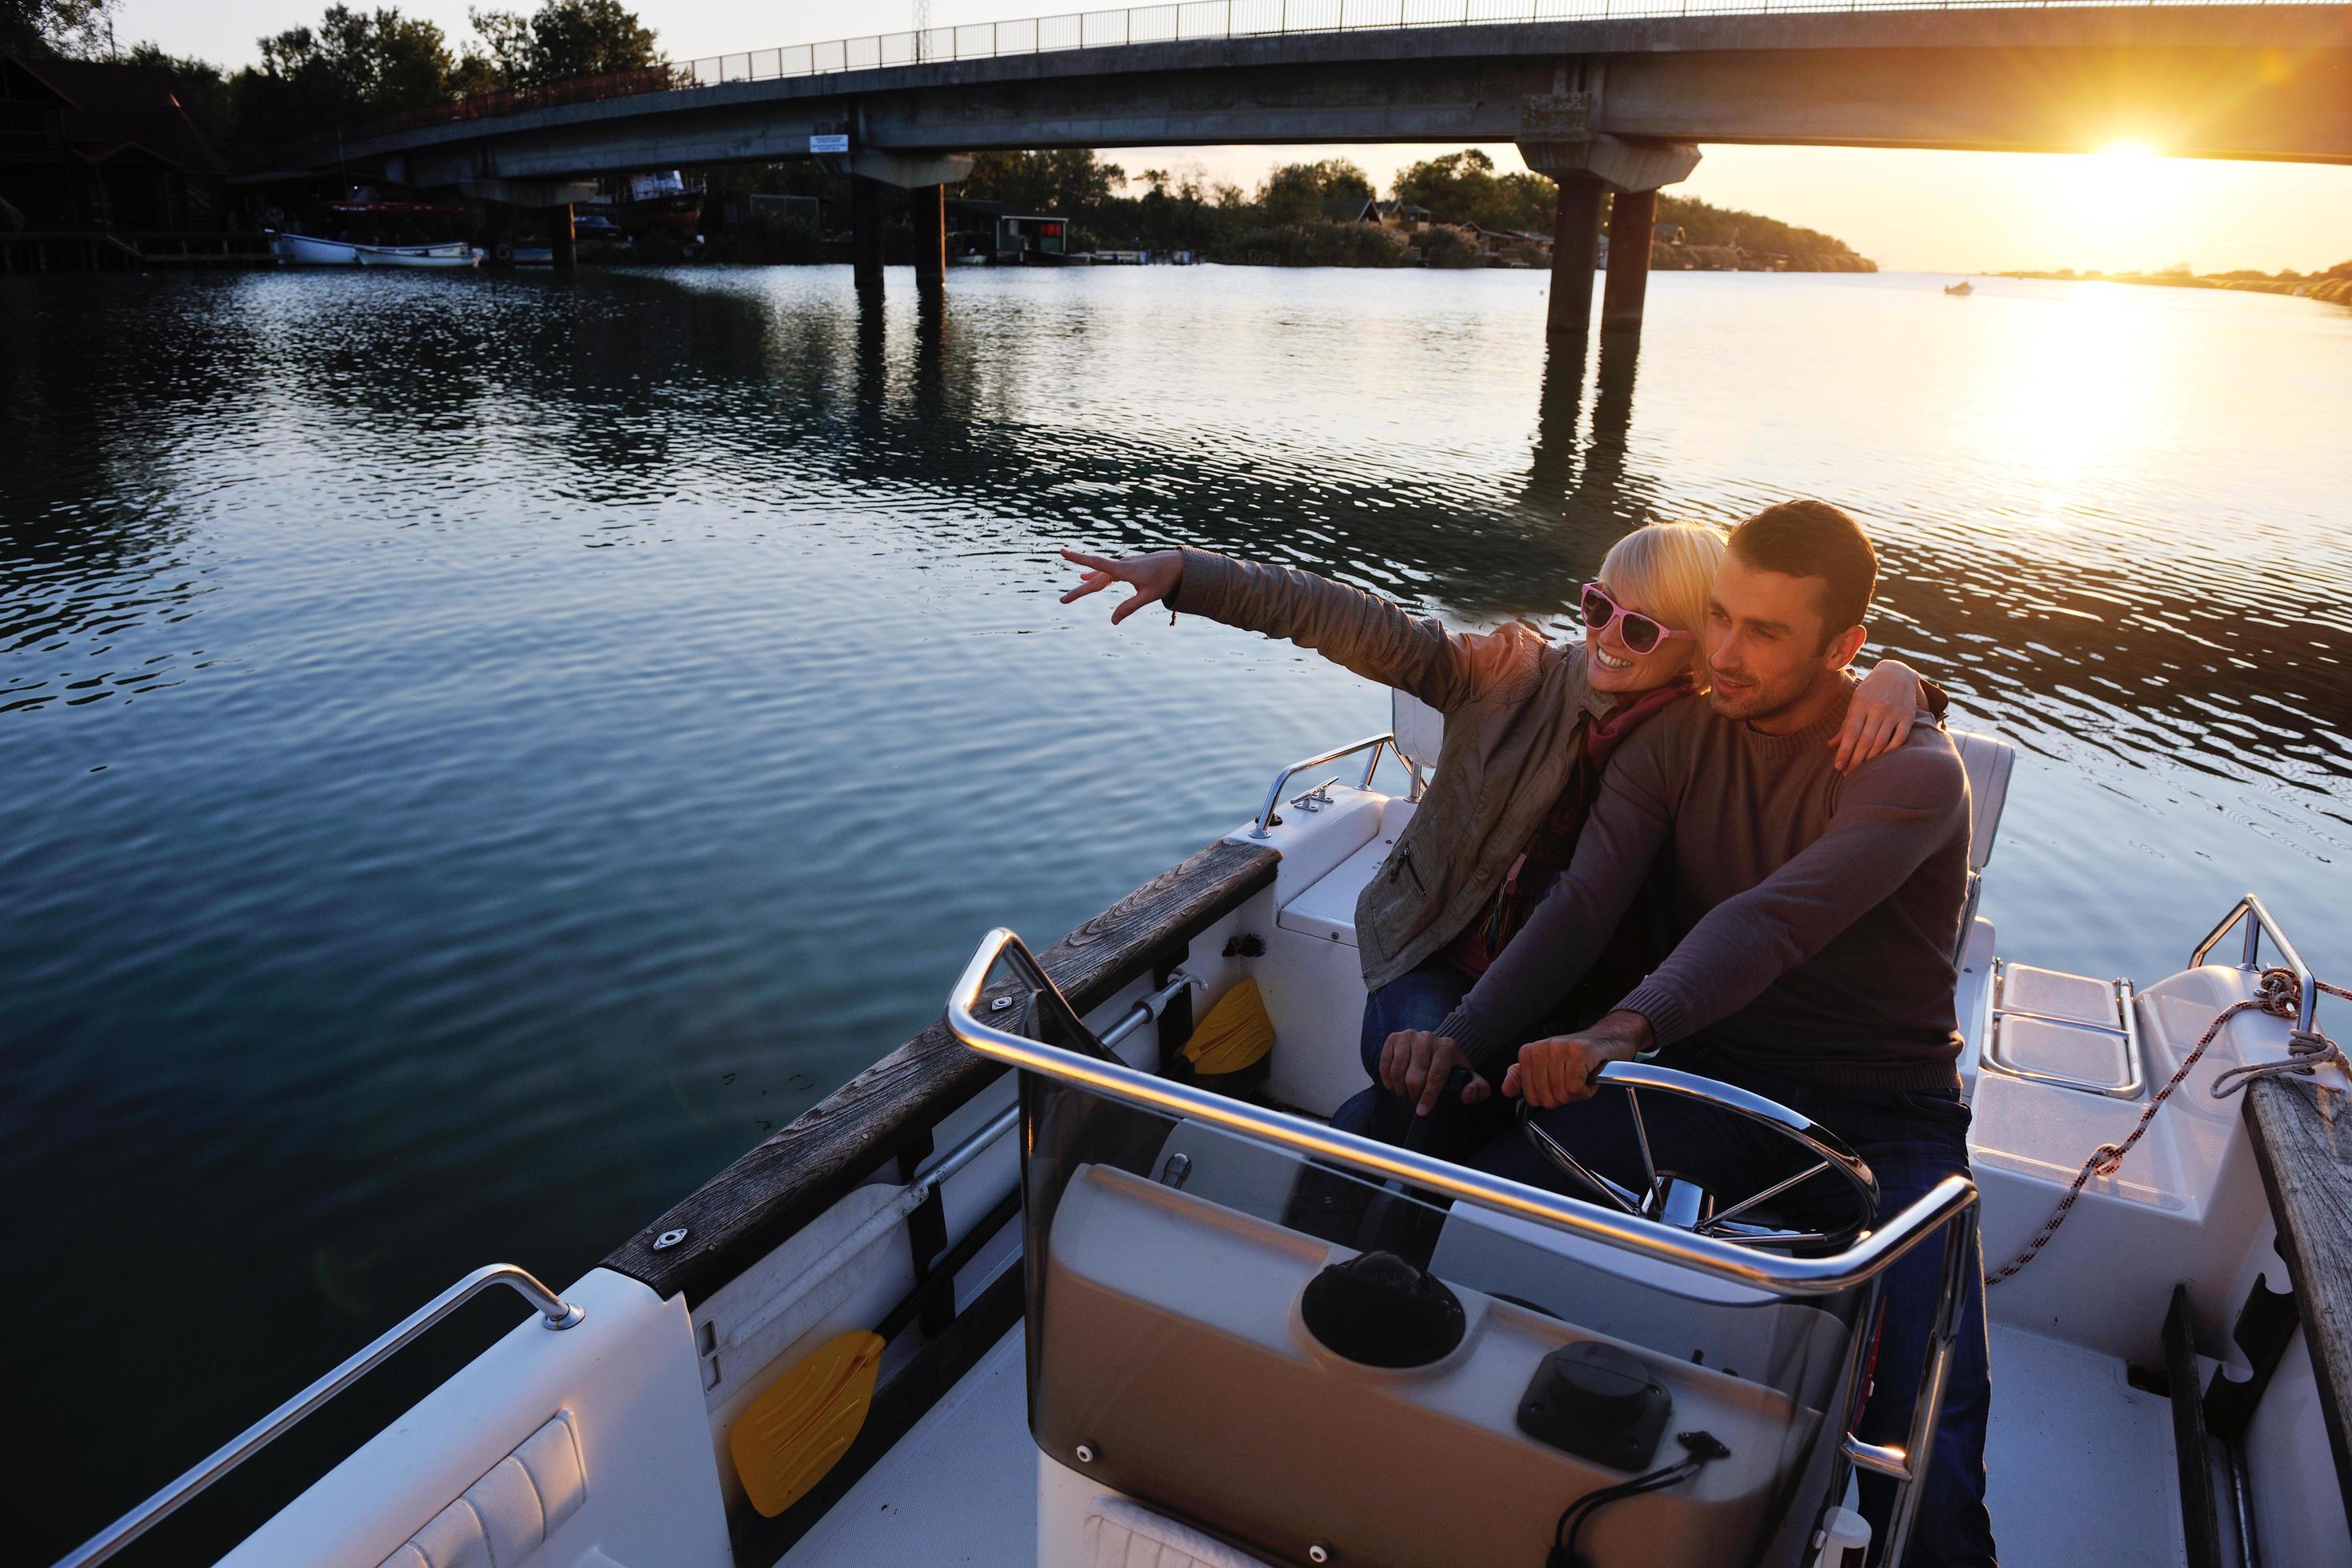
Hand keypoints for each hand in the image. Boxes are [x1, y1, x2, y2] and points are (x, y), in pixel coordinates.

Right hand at [1059, 547, 1183, 625]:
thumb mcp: (1148, 596)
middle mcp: (1120, 565)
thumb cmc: (1165, 579)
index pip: (1096, 563)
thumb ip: (1129, 607)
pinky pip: (1106, 572)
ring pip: (1099, 576)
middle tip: (1062, 601)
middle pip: (1094, 580)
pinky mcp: (1127, 568)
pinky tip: (1086, 576)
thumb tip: (1112, 621)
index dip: (1078, 558)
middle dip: (1078, 592)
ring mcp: (1123, 566)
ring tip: (1070, 595)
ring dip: (1086, 585)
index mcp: (1123, 569)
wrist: (1179, 564)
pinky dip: (1095, 576)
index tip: (1061, 551)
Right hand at [1377, 1030, 1492, 1116]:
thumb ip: (1477, 1089)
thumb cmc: (1452, 1068)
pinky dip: (1388, 1081)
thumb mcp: (1469, 1078)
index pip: (1435, 1076)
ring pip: (1397, 1071)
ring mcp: (1408, 1036)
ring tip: (1406, 1093)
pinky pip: (1385, 1065)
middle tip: (1416, 1100)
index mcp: (1447, 1046)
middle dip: (1413, 1095)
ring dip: (1400, 1089)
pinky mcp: (1393, 1038)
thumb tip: (1466, 1096)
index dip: (1428, 1097)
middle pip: (1414, 1077)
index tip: (1422, 1112)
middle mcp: (1427, 1038)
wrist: (1436, 1048)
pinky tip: (1395, 1086)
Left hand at [1502, 1012, 1651, 1108]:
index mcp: (1528, 1053)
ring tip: (1583, 1076)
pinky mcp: (1578, 1052)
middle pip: (1547, 1098)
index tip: (1561, 1083)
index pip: (1531, 1096)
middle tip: (1575, 1080)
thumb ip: (1523, 1077)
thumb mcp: (1546, 1066)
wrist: (1609, 1039)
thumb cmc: (1578, 1057)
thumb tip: (1507, 1090)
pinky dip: (1587, 1090)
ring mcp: (1559, 1048)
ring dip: (1578, 1092)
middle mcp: (1541, 1048)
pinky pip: (1576, 1088)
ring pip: (1562, 1094)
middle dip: (1565, 1096)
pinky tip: (1590, 1077)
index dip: (1550, 1096)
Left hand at [1834, 658, 1920, 772]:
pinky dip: (1890, 750)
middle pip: (1865, 740)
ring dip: (1870, 758)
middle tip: (1848, 774)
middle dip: (1855, 759)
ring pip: (1881, 741)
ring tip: (1861, 770)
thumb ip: (1845, 724)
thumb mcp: (1855, 702)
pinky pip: (1899, 738)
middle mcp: (1878, 707)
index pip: (1851, 732)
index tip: (1837, 767)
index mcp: (1861, 703)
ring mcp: (1894, 712)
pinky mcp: (1908, 716)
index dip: (1844, 751)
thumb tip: (1830, 745)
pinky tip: (1881, 760)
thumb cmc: (1871, 690)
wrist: (1897, 672)